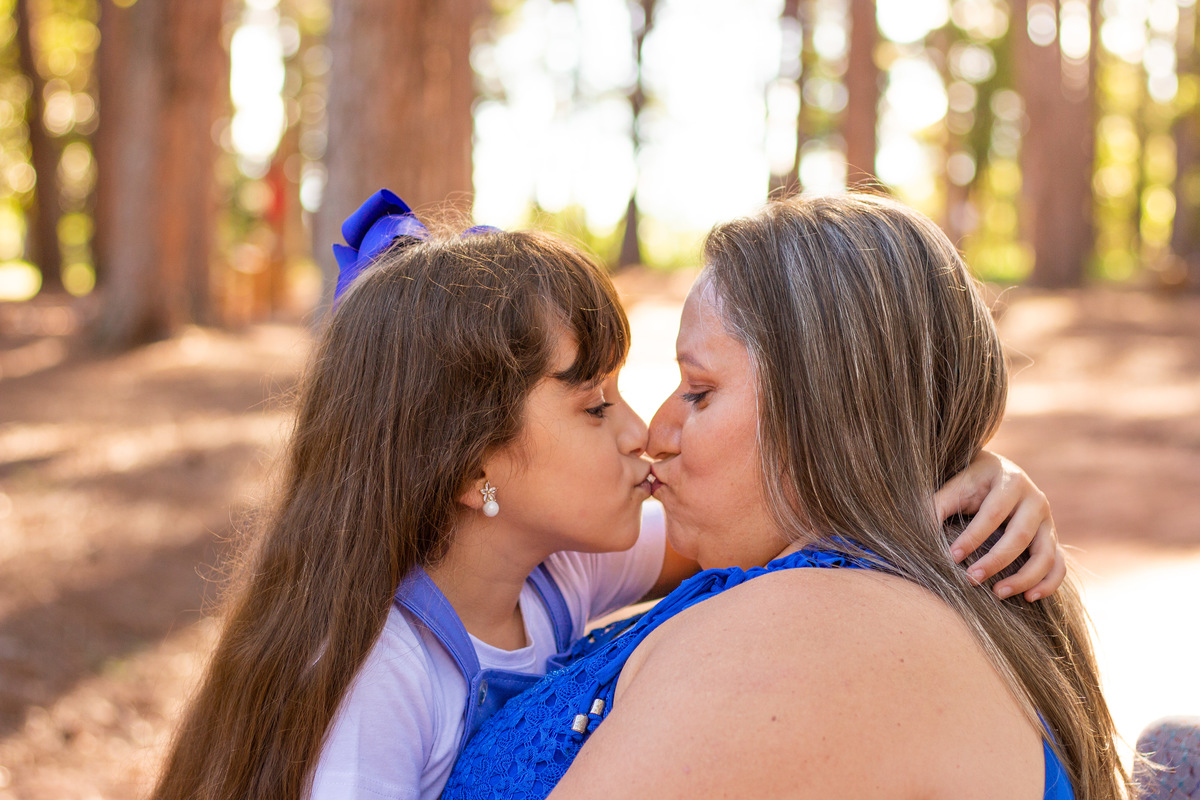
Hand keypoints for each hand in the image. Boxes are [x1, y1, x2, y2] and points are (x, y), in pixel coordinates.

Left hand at [933, 450, 1066, 601]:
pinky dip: (1048, 583)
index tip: (952, 556)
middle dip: (995, 561)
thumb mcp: (956, 486)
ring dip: (1024, 577)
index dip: (973, 537)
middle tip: (971, 579)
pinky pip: (1058, 565)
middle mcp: (1036, 500)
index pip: (992, 514)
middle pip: (1020, 536)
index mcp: (1011, 482)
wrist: (998, 473)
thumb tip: (921, 531)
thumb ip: (938, 505)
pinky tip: (1029, 597)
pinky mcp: (1052, 539)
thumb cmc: (972, 483)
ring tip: (997, 593)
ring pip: (1045, 554)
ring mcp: (1048, 522)